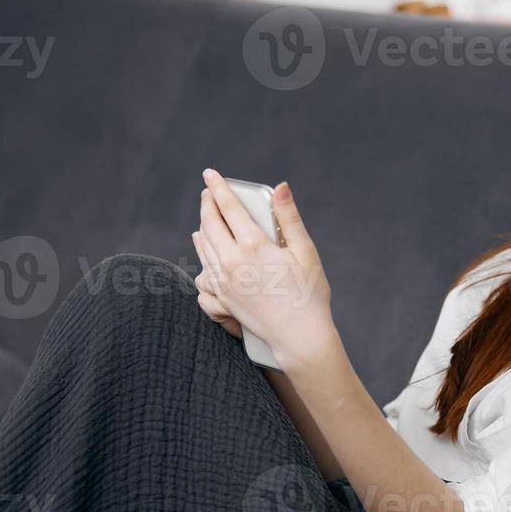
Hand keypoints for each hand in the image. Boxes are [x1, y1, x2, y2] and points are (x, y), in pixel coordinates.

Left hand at [192, 168, 335, 367]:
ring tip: (205, 223)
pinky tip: (207, 262)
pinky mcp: (222, 302)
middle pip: (209, 224)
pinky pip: (202, 279)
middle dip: (207, 204)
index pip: (227, 206)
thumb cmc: (309, 294)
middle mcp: (231, 263)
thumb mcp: (305, 251)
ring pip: (203, 249)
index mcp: (252, 246)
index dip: (217, 187)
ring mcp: (223, 284)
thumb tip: (282, 186)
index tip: (210, 174)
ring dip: (202, 230)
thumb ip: (289, 217)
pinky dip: (202, 265)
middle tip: (208, 193)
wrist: (299, 337)